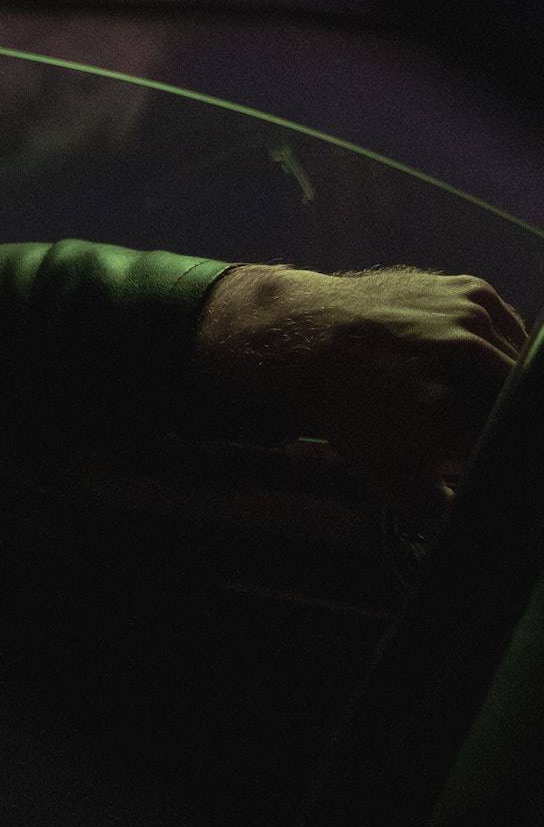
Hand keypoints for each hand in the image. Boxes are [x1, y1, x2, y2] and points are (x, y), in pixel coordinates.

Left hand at [190, 263, 530, 523]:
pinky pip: (511, 329)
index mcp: (456, 413)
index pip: (516, 437)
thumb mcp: (387, 474)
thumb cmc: (346, 409)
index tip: (487, 449)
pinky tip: (465, 362)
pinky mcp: (474, 291)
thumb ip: (438, 511)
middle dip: (504, 417)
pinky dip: (500, 349)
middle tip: (471, 424)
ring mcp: (474, 318)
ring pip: (524, 363)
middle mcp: (472, 359)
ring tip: (461, 393)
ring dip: (508, 384)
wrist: (305, 335)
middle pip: (523, 401)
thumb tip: (472, 535)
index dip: (507, 450)